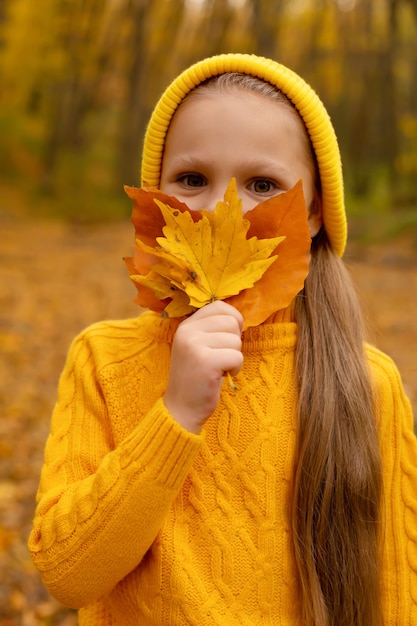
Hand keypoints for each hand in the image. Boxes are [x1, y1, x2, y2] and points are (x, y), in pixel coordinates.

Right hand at [164, 301, 243, 433]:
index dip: (232, 321)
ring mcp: (194, 345)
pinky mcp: (205, 361)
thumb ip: (212, 329)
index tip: (225, 341)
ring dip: (234, 357)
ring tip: (218, 369)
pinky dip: (236, 369)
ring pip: (236, 340)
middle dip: (234, 342)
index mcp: (186, 325)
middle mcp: (188, 331)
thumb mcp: (198, 346)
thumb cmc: (197, 378)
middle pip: (231, 321)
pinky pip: (237, 356)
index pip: (220, 306)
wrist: (181, 409)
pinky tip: (221, 376)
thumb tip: (239, 318)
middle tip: (220, 358)